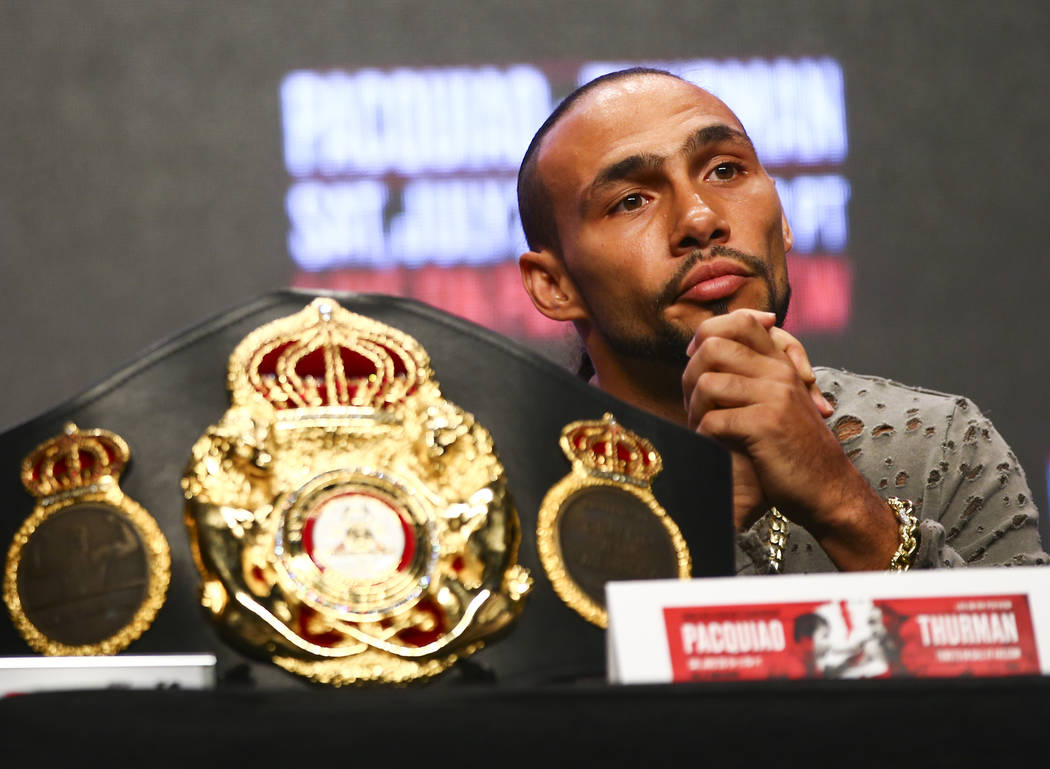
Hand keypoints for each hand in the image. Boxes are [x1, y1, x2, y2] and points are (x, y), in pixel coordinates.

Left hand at [682, 310, 896, 569]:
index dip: (708, 334)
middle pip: (713, 346)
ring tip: (702, 428)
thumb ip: (750, 375)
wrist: (827, 489)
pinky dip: (705, 436)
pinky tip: (714, 447)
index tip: (696, 357)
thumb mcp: (777, 402)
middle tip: (693, 404)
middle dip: (691, 376)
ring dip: (695, 410)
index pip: (740, 321)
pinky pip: (713, 420)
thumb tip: (700, 350)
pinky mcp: (766, 424)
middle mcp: (779, 372)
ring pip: (708, 383)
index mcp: (780, 363)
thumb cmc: (791, 450)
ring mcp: (775, 396)